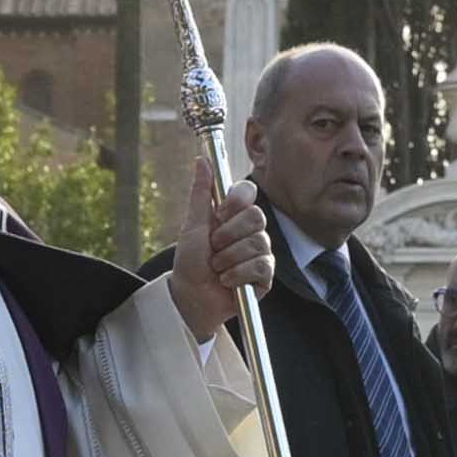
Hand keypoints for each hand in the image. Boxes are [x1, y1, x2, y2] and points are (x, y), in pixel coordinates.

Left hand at [173, 182, 269, 339]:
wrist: (191, 296)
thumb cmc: (190, 261)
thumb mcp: (193, 225)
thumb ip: (200, 193)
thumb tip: (202, 159)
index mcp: (234, 215)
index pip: (249, 192)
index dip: (235, 201)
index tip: (218, 215)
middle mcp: (251, 231)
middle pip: (256, 217)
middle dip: (228, 235)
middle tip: (214, 247)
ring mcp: (260, 252)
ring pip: (257, 243)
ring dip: (229, 258)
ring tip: (217, 268)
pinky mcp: (265, 276)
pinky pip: (261, 266)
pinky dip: (238, 274)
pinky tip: (227, 281)